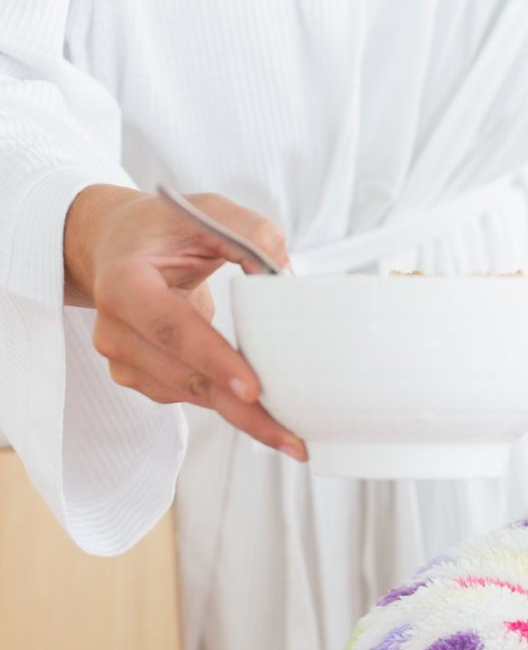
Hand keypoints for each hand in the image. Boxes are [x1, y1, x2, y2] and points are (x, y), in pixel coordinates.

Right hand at [64, 184, 305, 459]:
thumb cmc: (165, 228)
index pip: (171, 326)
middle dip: (240, 411)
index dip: (211, 359)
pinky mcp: (136, 374)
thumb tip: (283, 275)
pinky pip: (186, 396)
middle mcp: (115, 325)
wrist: (116, 244)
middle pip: (184, 376)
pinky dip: (223, 404)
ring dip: (239, 415)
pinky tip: (258, 410)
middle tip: (291, 437)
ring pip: (188, 395)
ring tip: (290, 432)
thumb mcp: (207, 211)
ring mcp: (121, 355)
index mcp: (126, 281)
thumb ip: (249, 232)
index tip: (251, 389)